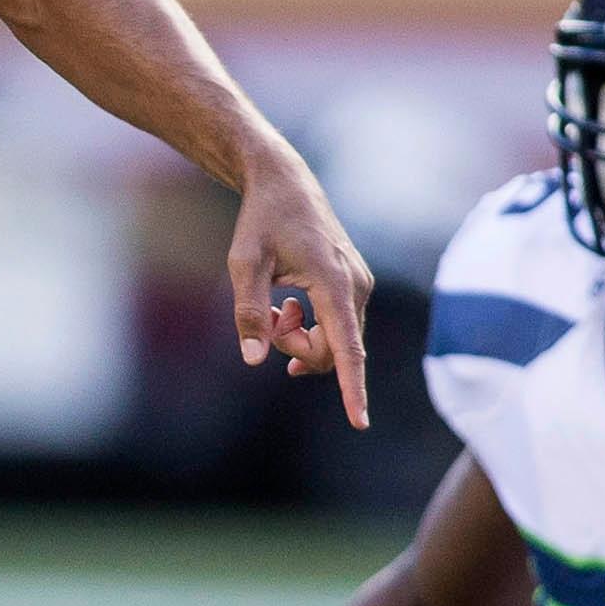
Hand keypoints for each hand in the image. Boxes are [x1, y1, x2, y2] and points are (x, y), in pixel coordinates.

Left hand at [229, 151, 375, 428]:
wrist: (284, 183)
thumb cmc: (261, 221)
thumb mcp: (244, 264)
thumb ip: (249, 312)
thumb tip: (254, 360)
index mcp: (334, 282)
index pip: (346, 349)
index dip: (351, 388)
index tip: (359, 422)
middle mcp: (357, 286)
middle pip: (333, 350)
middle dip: (295, 349)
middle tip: (266, 320)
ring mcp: (360, 284)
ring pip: (336, 340)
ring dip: (301, 337)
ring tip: (276, 307)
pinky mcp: (356, 284)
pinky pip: (338, 326)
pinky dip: (311, 326)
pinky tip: (289, 304)